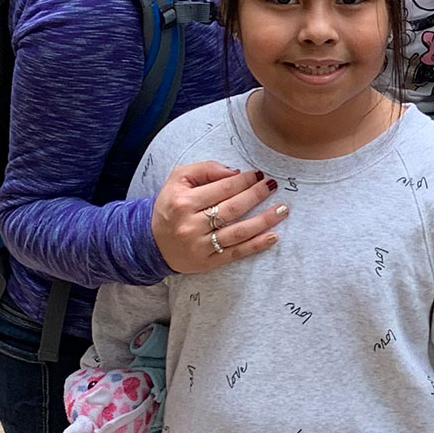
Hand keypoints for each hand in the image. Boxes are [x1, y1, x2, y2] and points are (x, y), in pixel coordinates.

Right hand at [151, 159, 286, 273]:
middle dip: (257, 195)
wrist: (151, 243)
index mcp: (183, 202)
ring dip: (264, 220)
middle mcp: (191, 225)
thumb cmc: (170, 206)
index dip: (244, 180)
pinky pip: (236, 253)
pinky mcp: (207, 263)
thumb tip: (235, 172)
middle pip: (233, 209)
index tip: (258, 174)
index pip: (222, 188)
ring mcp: (200, 246)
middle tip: (272, 185)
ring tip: (282, 209)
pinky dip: (257, 245)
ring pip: (238, 232)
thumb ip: (205, 169)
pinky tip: (273, 236)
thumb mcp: (178, 179)